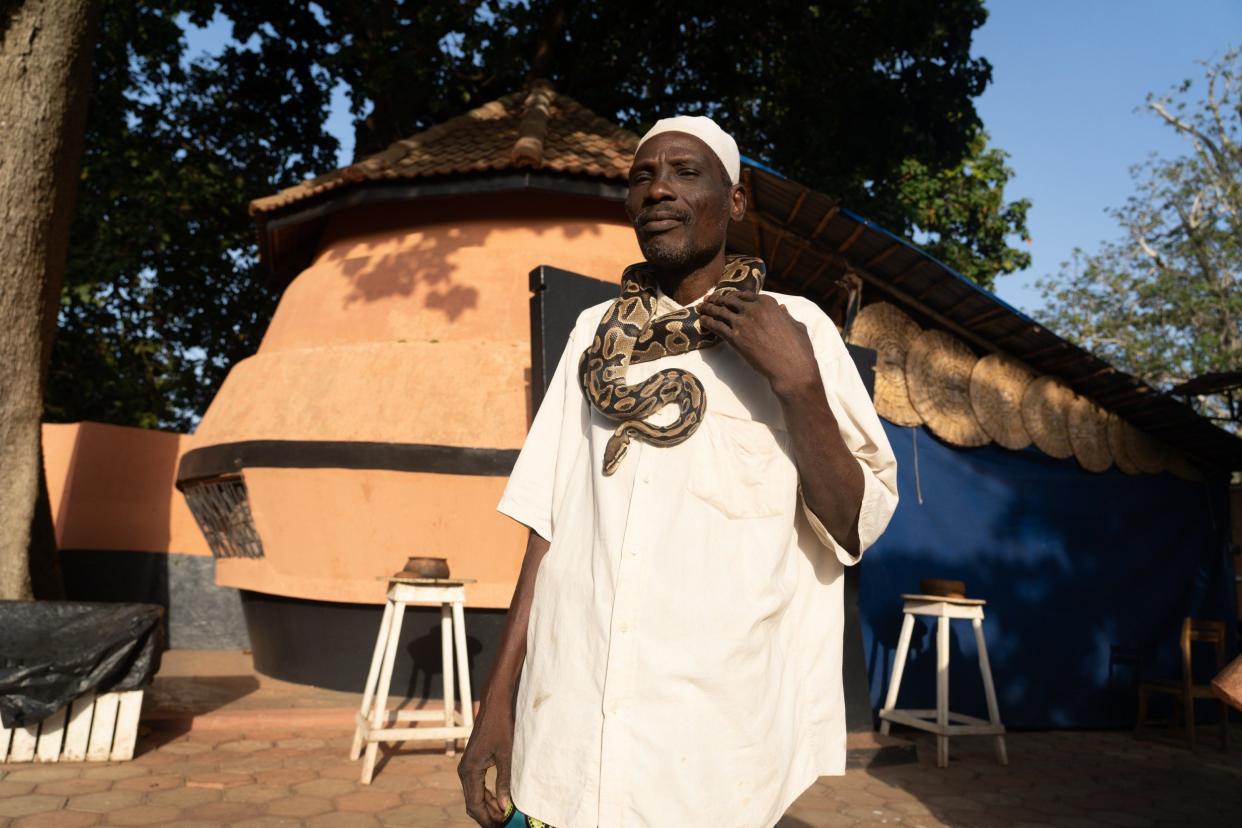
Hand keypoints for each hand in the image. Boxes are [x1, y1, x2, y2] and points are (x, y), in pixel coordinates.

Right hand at [457, 701, 514, 826]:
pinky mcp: (473, 763)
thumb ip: (504, 781)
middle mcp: (465, 771)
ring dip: (488, 807)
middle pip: (473, 804)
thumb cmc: (502, 726)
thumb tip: (505, 807)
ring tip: (504, 816)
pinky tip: (500, 801)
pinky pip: (477, 786)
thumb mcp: (506, 755)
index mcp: (470, 770)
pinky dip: (487, 796)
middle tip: (505, 823)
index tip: (500, 827)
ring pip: (475, 796)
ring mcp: (467, 767)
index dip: (487, 819)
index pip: (475, 805)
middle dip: (488, 816)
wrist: (495, 704)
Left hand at [699, 290, 820, 399]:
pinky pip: (717, 326)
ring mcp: (743, 323)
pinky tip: (702, 321)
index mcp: (769, 303)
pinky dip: (708, 322)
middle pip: (730, 300)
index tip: (728, 297)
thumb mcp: (796, 326)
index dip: (735, 296)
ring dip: (709, 308)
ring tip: (701, 307)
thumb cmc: (798, 349)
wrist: (791, 368)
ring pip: (720, 312)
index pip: (746, 296)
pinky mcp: (735, 338)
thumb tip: (782, 309)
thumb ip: (786, 316)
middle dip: (718, 299)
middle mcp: (754, 309)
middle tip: (709, 299)